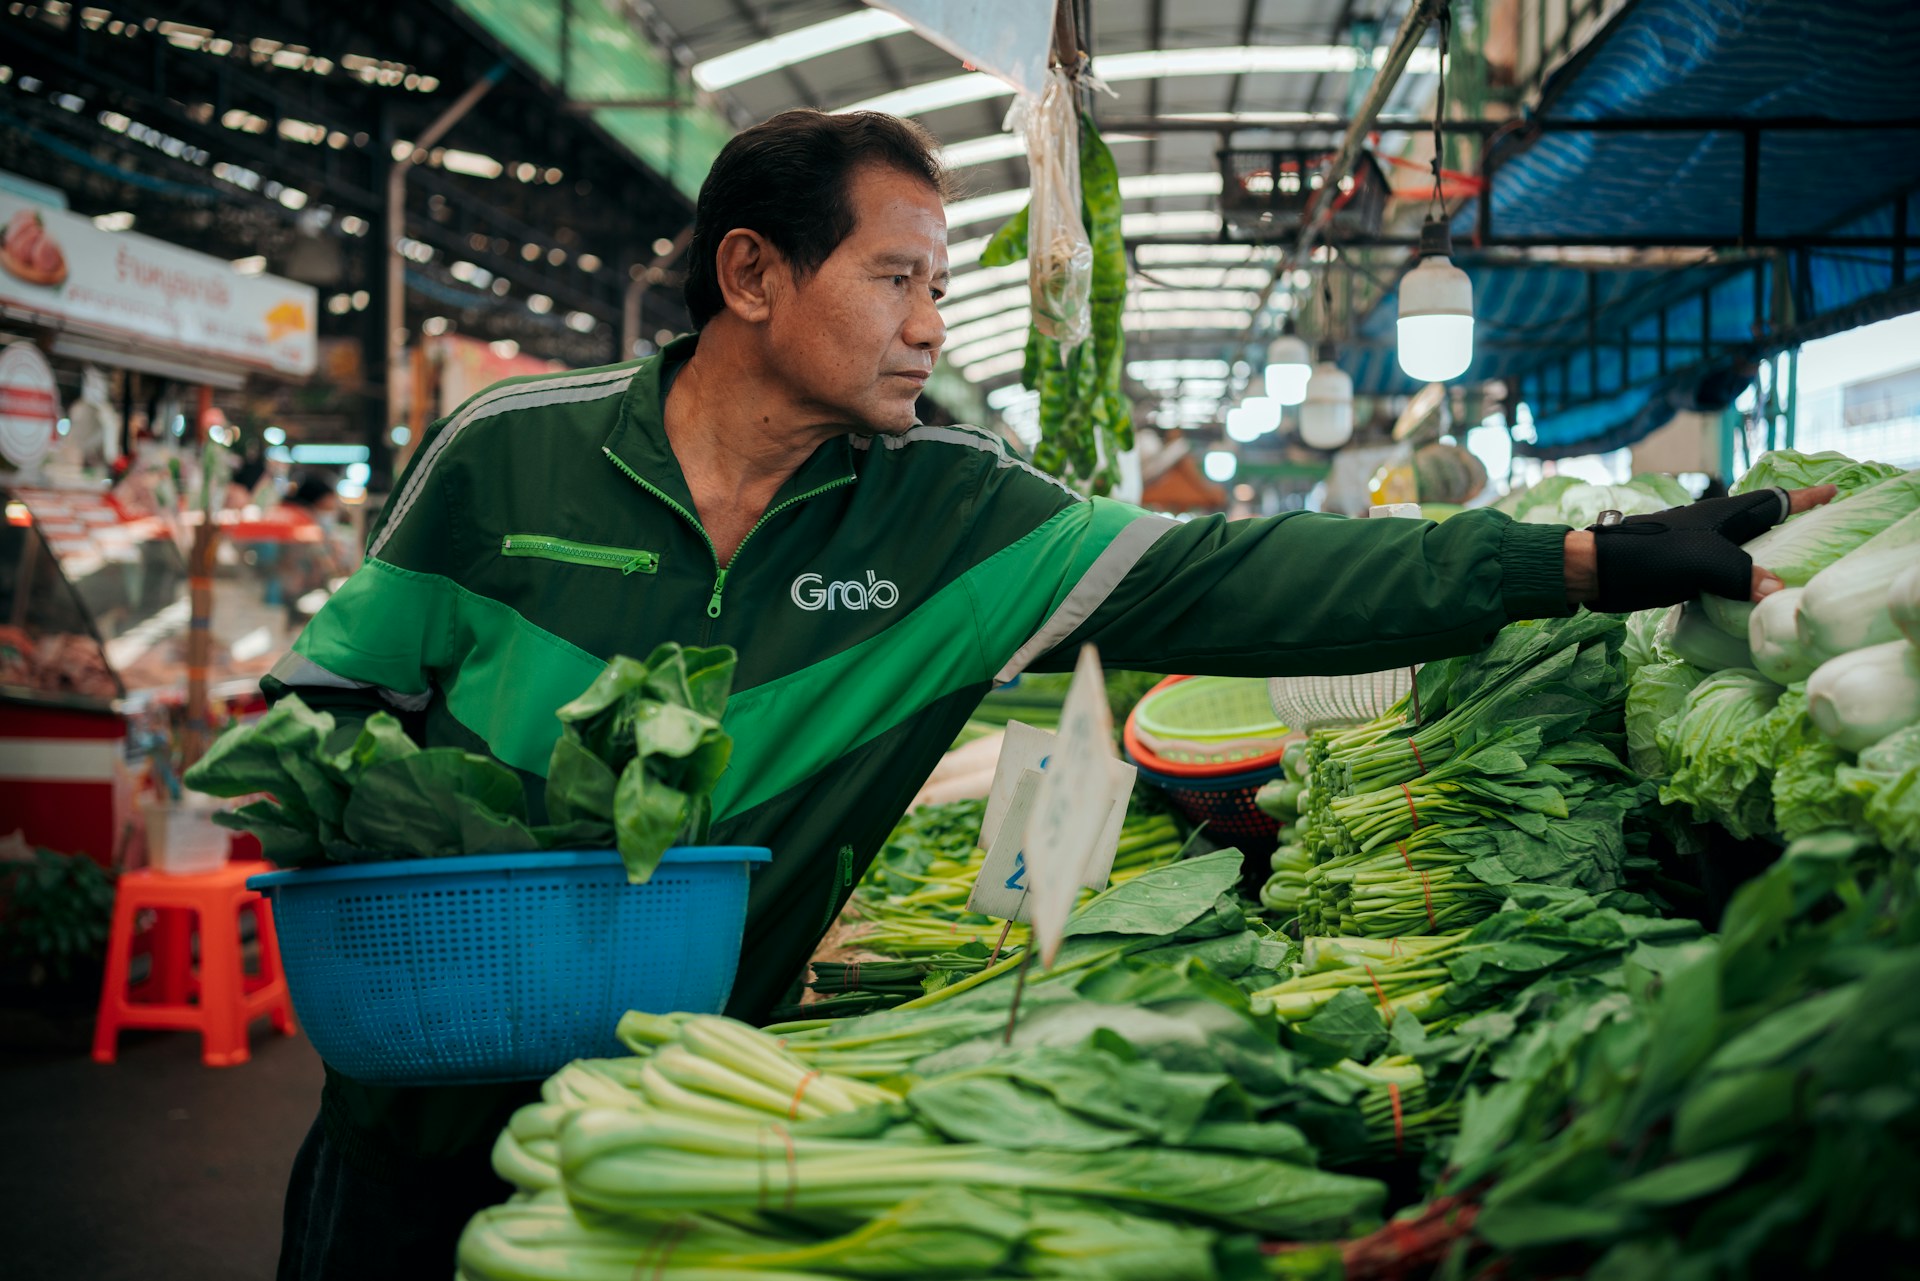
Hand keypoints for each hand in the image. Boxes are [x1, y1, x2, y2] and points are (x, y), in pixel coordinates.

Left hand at [1562, 484, 1837, 611]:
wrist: (1598, 573)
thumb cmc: (1647, 558)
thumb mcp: (1697, 563)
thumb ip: (1738, 575)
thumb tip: (1777, 592)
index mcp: (1721, 516)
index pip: (1773, 501)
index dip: (1804, 498)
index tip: (1834, 490)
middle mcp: (1712, 528)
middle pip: (1761, 521)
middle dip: (1790, 522)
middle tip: (1820, 529)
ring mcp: (1697, 549)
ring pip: (1743, 547)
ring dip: (1767, 553)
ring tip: (1793, 565)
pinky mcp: (1682, 571)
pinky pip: (1724, 571)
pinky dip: (1742, 579)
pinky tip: (1749, 597)